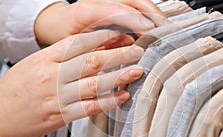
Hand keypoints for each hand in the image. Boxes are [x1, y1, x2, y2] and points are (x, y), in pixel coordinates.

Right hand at [0, 30, 143, 136]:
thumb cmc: (12, 92)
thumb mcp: (33, 64)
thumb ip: (59, 57)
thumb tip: (88, 50)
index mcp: (44, 59)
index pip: (78, 43)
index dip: (102, 38)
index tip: (119, 36)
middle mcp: (52, 76)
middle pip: (91, 61)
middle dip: (117, 55)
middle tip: (136, 51)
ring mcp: (57, 96)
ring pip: (94, 83)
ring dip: (118, 76)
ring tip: (135, 71)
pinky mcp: (61, 116)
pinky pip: (89, 107)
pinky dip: (108, 101)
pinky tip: (122, 95)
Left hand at [34, 0, 168, 45]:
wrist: (56, 22)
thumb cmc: (63, 34)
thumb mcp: (74, 45)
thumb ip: (98, 47)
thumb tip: (127, 46)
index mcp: (85, 10)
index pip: (115, 9)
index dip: (134, 19)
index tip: (149, 31)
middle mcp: (99, 0)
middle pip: (132, 0)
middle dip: (152, 14)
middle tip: (166, 31)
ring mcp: (108, 0)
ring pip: (137, 1)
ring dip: (154, 13)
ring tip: (166, 28)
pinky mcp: (114, 3)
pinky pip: (135, 5)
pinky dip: (149, 14)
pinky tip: (157, 25)